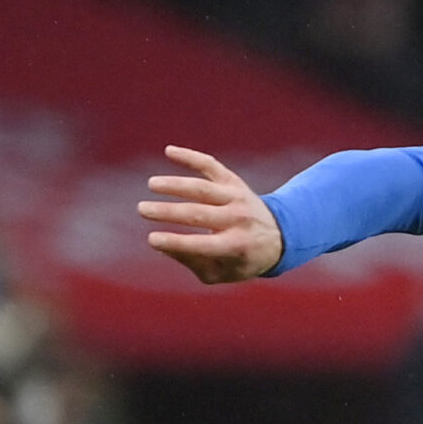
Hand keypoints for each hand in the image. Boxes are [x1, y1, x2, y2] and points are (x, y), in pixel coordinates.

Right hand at [141, 146, 284, 283]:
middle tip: (142, 210)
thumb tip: (161, 245)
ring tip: (152, 184)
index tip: (151, 239)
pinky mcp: (233, 181)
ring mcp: (236, 197)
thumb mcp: (221, 272)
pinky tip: (169, 151)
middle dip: (169, 212)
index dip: (176, 242)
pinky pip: (211, 165)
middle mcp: (238, 219)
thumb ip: (192, 262)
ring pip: (203, 188)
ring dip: (176, 184)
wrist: (280, 236)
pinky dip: (191, 157)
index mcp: (236, 245)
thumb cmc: (241, 259)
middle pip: (199, 213)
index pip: (202, 244)